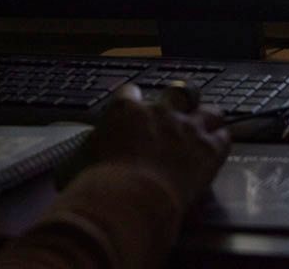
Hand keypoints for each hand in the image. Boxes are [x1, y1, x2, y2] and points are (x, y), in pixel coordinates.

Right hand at [58, 83, 229, 210]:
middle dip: (178, 100)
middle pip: (176, 92)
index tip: (133, 107)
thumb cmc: (98, 181)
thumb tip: (64, 169)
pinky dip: (222, 140)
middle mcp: (158, 111)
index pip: (131, 91)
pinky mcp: (209, 149)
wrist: (131, 198)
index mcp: (125, 109)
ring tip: (206, 124)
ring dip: (206, 117)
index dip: (132, 99)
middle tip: (176, 111)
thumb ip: (79, 156)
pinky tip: (220, 145)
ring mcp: (187, 128)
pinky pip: (223, 135)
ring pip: (207, 109)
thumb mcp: (76, 162)